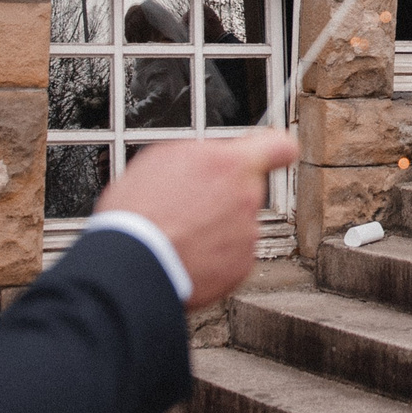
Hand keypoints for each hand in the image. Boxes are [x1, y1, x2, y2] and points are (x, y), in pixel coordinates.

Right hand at [99, 129, 297, 310]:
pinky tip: (187, 254)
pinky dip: (214, 256)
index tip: (275, 154)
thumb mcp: (162, 159)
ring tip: (181, 234)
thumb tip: (213, 158)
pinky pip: (232, 254)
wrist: (132, 263)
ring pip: (238, 224)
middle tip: (190, 206)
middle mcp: (247, 197)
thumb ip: (202, 154)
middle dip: (224, 196)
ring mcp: (247, 233)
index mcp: (230, 164)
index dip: (276, 150)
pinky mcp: (242, 266)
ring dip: (216, 228)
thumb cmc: (138, 212)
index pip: (279, 146)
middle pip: (247, 190)